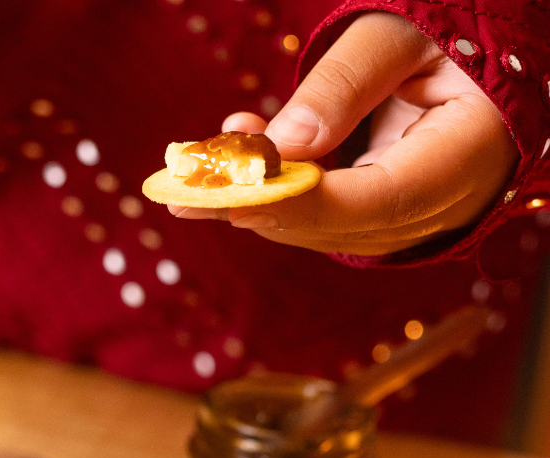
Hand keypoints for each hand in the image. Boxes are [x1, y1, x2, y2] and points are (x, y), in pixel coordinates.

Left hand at [169, 12, 518, 255]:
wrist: (470, 59)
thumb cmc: (452, 31)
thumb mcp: (403, 35)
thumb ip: (346, 83)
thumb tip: (282, 145)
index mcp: (466, 158)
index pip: (378, 201)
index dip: (303, 204)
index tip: (237, 199)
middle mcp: (440, 204)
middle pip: (337, 225)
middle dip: (256, 209)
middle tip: (186, 191)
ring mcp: (409, 217)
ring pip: (319, 227)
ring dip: (251, 201)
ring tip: (196, 167)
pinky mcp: (377, 214)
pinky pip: (318, 213)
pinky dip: (270, 191)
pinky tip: (232, 153)